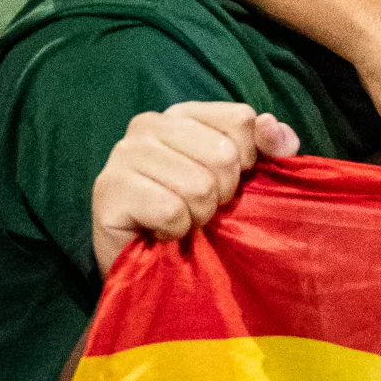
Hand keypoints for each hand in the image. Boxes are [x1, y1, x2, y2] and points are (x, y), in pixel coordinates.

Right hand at [90, 101, 299, 273]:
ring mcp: (123, 154)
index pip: (241, 119)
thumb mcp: (247, 178)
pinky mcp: (109, 190)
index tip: (231, 182)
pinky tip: (160, 231)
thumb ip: (271, 147)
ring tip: (181, 220)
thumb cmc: (201, 215)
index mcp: (183, 114)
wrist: (153, 266)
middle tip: (200, 207)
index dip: (250, 160)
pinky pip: (171, 212)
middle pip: (223, 154)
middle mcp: (149, 125)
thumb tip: (269, 125)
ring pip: (198, 186)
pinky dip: (176, 231)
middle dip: (223, 194)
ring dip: (200, 216)